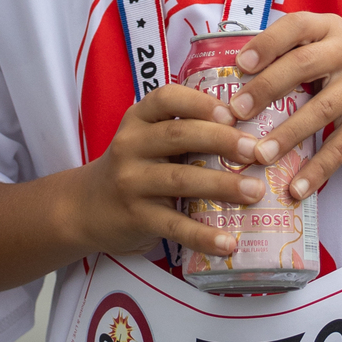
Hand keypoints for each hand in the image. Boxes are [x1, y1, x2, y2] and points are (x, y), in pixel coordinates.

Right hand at [69, 82, 269, 259]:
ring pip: (181, 179)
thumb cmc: (133, 169)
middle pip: (179, 136)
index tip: (232, 112)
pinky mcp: (136, 217)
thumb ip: (183, 131)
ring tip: (255, 191)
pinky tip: (228, 242)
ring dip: (222, 185)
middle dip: (222, 140)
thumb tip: (249, 134)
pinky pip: (174, 226)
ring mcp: (131, 182)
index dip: (200, 103)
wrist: (85, 208)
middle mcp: (130, 146)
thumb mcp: (145, 139)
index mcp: (138, 120)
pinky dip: (203, 235)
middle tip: (256, 151)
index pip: (166, 99)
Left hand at [224, 14, 341, 199]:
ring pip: (320, 110)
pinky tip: (295, 187)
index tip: (240, 64)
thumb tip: (231, 80)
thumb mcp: (328, 49)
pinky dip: (317, 170)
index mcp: (330, 29)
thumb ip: (291, 54)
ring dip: (287, 135)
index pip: (296, 27)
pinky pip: (341, 147)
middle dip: (266, 88)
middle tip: (236, 112)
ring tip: (259, 155)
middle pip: (303, 65)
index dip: (267, 43)